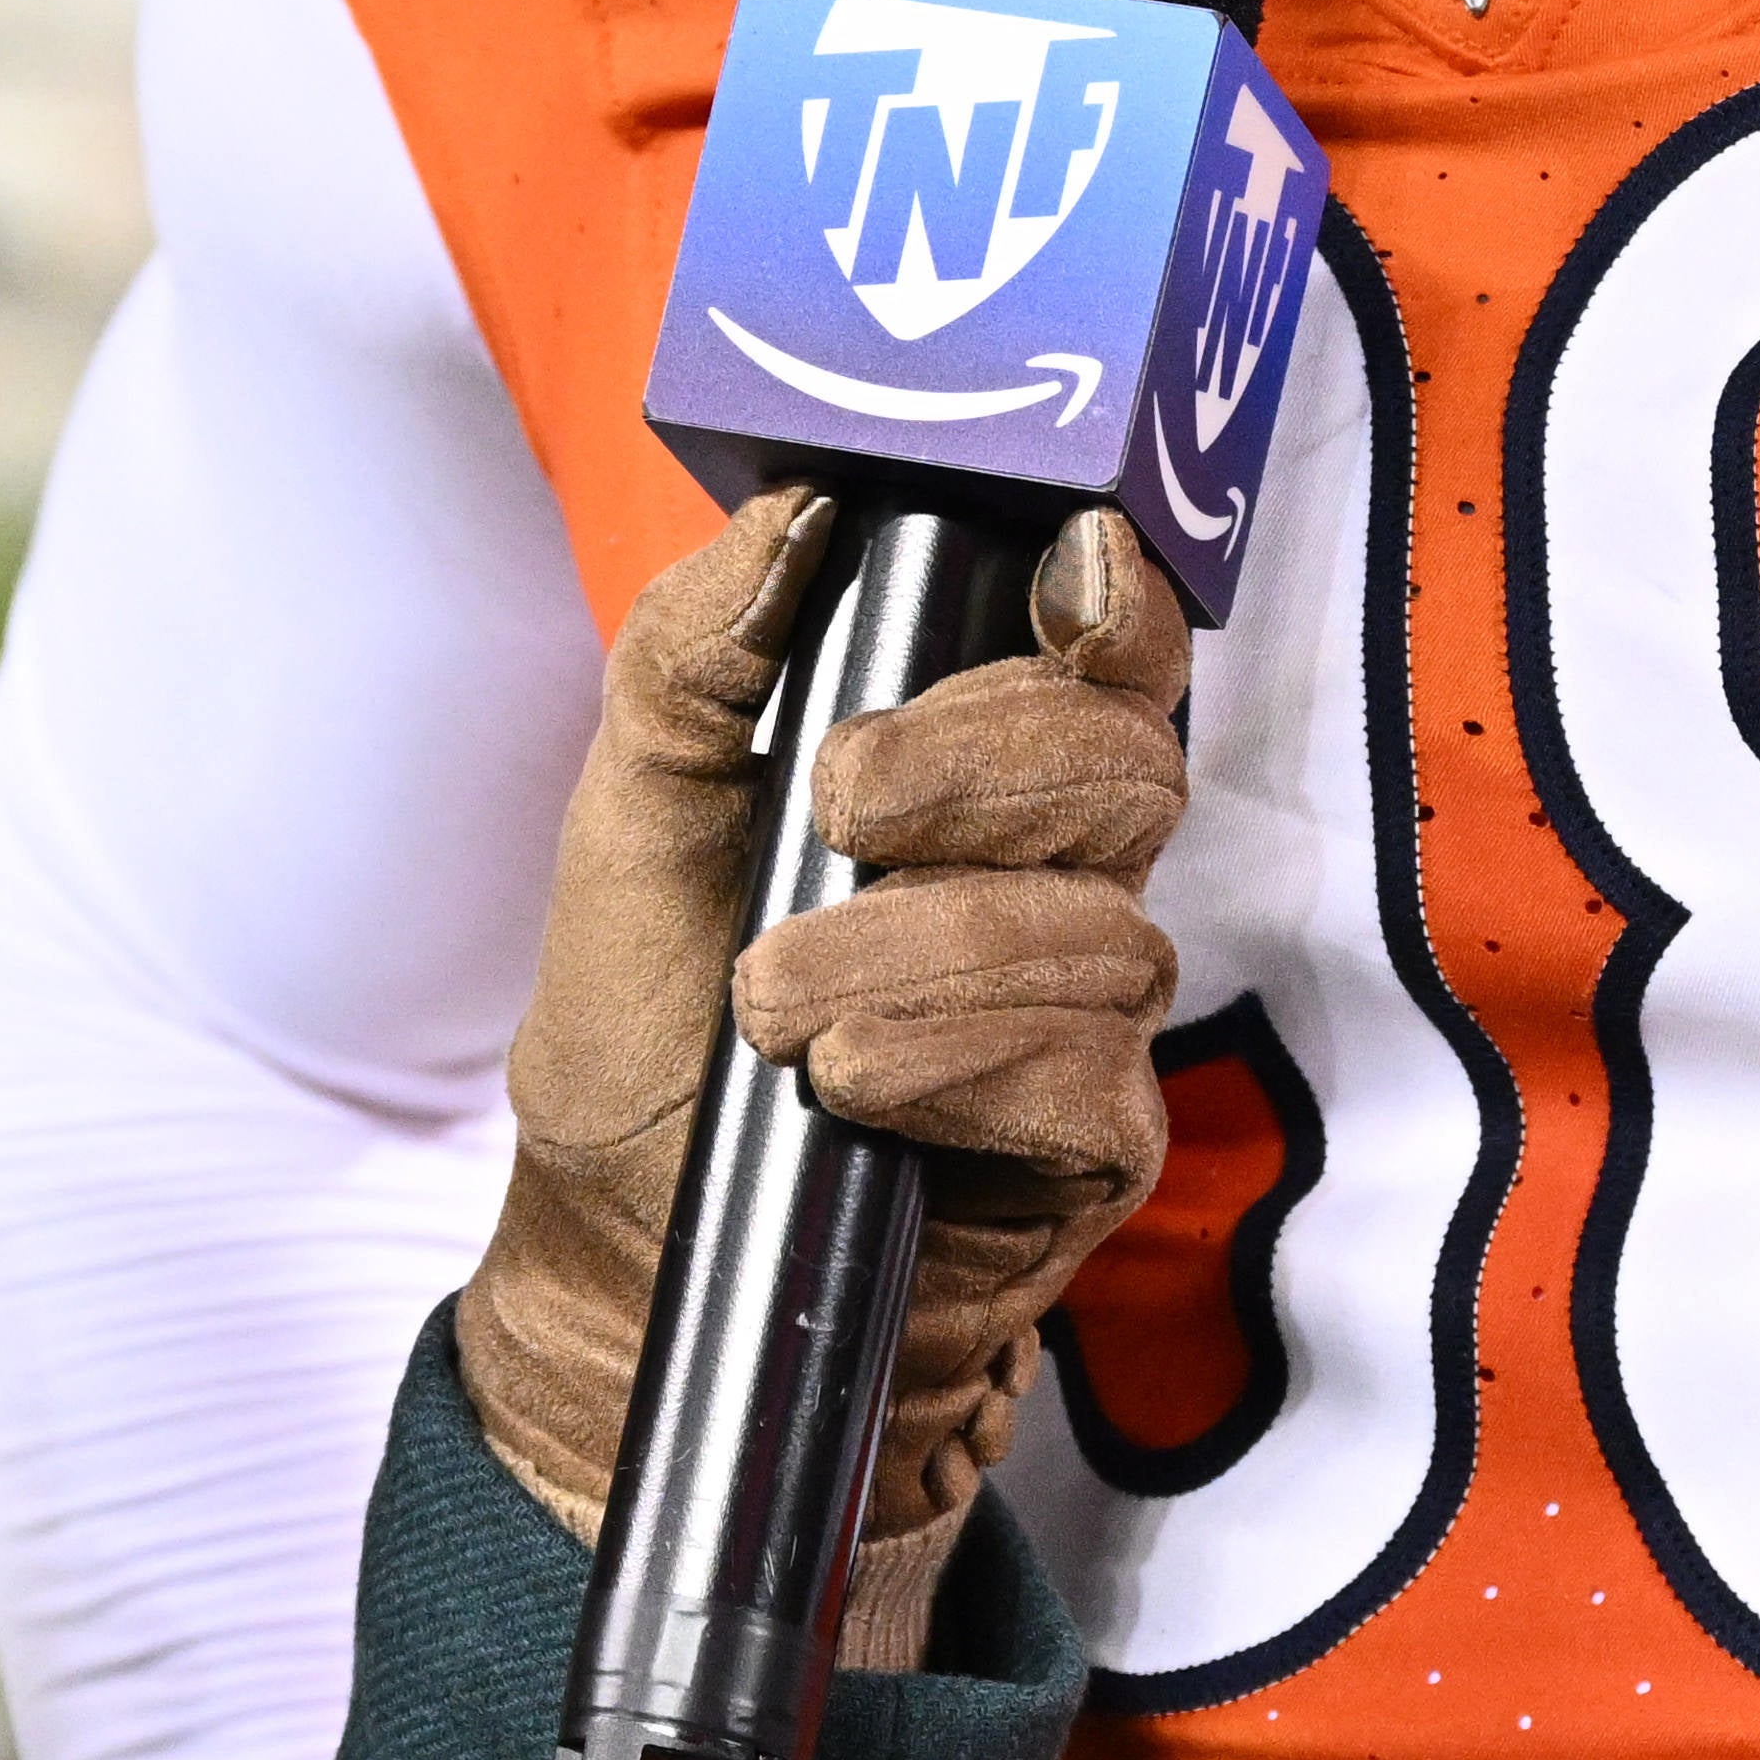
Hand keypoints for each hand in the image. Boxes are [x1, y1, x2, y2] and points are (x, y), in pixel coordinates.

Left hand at [454, 490, 1192, 1670]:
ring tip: (771, 1008)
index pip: (1107, 660)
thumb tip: (799, 513)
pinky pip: (1086, 1078)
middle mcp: (1057, 877)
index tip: (1068, 567)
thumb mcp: (630, 814)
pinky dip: (955, 1066)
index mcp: (974, 771)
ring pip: (1098, 935)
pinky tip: (850, 1087)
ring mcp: (1091, 1016)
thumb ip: (698, 652)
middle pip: (1129, 767)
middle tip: (836, 800)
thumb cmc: (648, 1020)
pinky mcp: (1092, 1149)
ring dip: (919, 954)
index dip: (1118, 603)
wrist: (630, 1246)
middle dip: (984, 766)